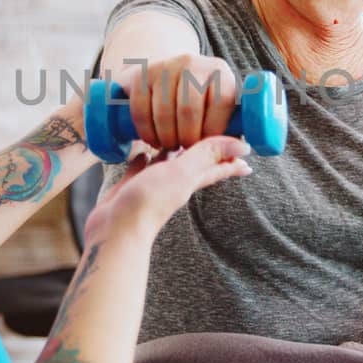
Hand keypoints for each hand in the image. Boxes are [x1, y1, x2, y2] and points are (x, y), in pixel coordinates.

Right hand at [82, 136, 251, 247]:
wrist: (115, 229)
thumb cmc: (149, 202)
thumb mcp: (182, 173)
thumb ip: (207, 156)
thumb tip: (243, 146)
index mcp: (191, 179)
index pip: (218, 165)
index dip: (232, 155)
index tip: (246, 145)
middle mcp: (175, 181)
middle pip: (197, 162)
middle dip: (207, 149)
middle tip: (215, 133)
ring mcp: (153, 184)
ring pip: (168, 163)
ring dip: (174, 150)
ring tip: (178, 135)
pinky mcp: (132, 185)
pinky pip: (141, 167)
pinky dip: (144, 158)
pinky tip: (143, 150)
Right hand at [117, 54, 238, 150]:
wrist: (167, 78)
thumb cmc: (200, 104)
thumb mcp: (218, 112)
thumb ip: (228, 132)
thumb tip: (240, 152)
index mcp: (220, 73)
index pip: (221, 103)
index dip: (213, 131)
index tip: (207, 146)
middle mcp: (194, 64)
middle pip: (189, 110)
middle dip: (186, 138)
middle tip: (186, 150)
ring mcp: (166, 67)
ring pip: (164, 112)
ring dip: (166, 138)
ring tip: (171, 146)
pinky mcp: (142, 75)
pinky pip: (141, 110)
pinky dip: (146, 132)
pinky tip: (154, 140)